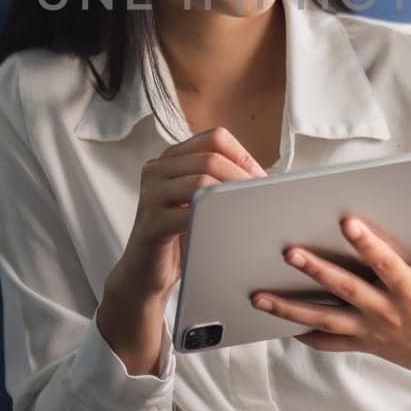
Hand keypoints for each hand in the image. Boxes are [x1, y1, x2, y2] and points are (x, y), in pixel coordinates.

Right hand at [98, 126, 265, 373]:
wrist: (145, 273)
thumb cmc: (178, 235)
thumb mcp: (197, 201)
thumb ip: (218, 182)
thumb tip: (265, 178)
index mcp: (171, 158)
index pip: (214, 138)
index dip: (243, 155)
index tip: (261, 178)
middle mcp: (157, 169)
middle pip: (210, 158)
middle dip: (242, 176)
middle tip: (262, 197)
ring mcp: (151, 194)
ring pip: (200, 180)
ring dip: (232, 195)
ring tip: (250, 211)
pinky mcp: (151, 222)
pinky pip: (188, 213)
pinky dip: (215, 219)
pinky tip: (229, 229)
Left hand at [250, 212, 410, 410]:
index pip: (386, 265)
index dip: (367, 244)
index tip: (346, 221)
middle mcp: (387, 313)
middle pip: (344, 289)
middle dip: (315, 270)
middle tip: (288, 251)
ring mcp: (372, 331)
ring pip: (324, 319)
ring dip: (290, 307)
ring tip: (258, 296)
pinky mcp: (365, 343)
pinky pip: (329, 342)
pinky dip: (305, 334)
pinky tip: (282, 324)